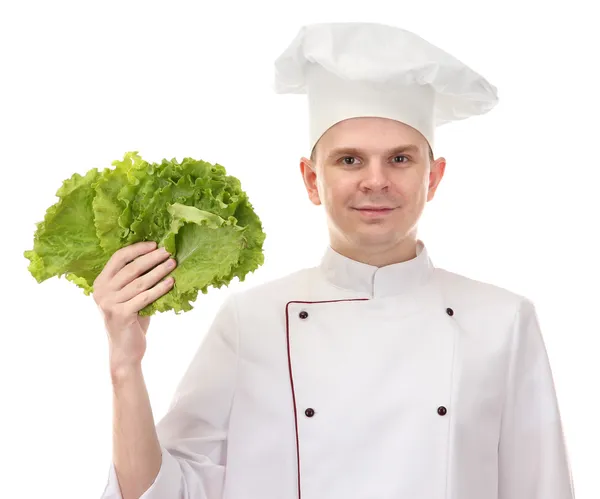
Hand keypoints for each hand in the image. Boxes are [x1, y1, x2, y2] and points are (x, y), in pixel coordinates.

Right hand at [92, 241, 176, 375]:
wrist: (126, 350)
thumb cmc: (131, 319)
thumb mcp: (129, 296)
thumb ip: (135, 279)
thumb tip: (158, 256)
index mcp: (101, 283)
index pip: (118, 258)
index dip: (137, 249)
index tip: (155, 244)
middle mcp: (102, 292)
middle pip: (131, 268)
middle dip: (152, 258)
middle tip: (168, 251)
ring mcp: (110, 303)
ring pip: (140, 282)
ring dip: (159, 271)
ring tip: (173, 263)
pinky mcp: (121, 314)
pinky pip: (145, 297)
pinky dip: (159, 288)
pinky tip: (171, 282)